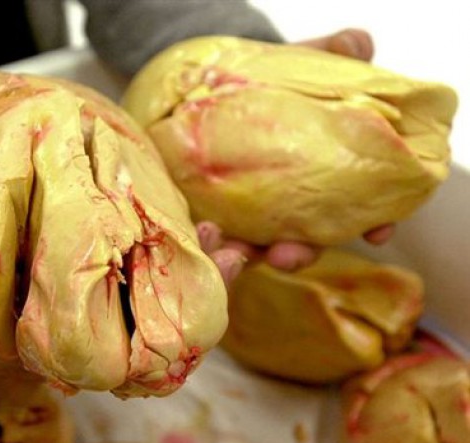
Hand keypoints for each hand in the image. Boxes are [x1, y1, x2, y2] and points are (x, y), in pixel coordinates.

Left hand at [199, 28, 394, 286]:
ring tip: (235, 250)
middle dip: (299, 253)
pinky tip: (207, 231)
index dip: (376, 222)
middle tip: (287, 256)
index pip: (362, 207)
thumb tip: (356, 43)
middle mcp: (295, 202)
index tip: (379, 232)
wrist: (218, 86)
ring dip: (249, 255)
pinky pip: (217, 234)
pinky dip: (213, 240)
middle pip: (306, 240)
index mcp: (327, 175)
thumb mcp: (302, 65)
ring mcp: (256, 211)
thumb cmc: (273, 82)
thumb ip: (330, 57)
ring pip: (258, 246)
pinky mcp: (218, 210)